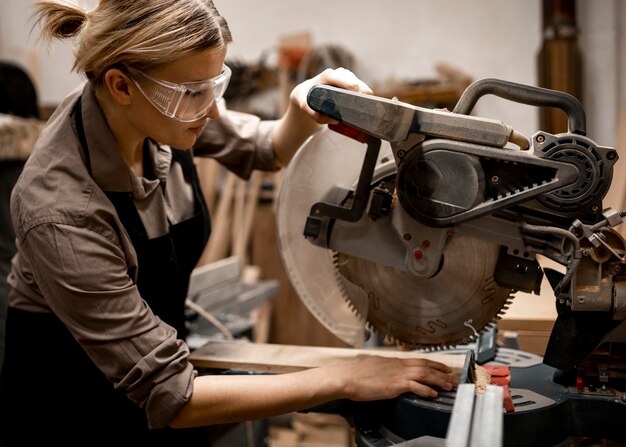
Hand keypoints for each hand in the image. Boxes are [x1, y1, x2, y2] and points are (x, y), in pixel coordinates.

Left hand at [289, 67, 372, 124]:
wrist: (306, 94)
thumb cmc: (306, 100)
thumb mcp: (305, 108)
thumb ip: (317, 114)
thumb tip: (336, 119)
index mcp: (325, 76)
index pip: (338, 76)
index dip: (347, 82)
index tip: (355, 89)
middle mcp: (336, 74)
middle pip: (351, 79)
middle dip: (360, 88)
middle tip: (368, 101)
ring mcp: (344, 77)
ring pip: (357, 82)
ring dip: (364, 91)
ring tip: (369, 103)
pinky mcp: (350, 81)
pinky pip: (360, 85)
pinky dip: (364, 93)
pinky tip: (368, 101)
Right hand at [329, 355, 458, 400]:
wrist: (347, 377)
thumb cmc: (356, 374)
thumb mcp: (373, 366)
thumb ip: (384, 367)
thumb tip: (387, 370)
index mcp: (394, 361)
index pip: (419, 360)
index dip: (434, 363)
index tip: (444, 366)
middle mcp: (398, 365)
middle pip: (426, 365)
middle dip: (442, 371)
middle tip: (454, 377)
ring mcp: (397, 374)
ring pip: (425, 374)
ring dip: (439, 380)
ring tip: (449, 386)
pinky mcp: (394, 385)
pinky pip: (415, 386)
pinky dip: (426, 390)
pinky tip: (433, 394)